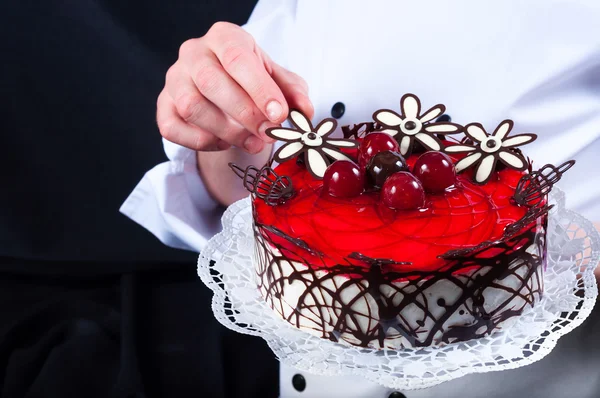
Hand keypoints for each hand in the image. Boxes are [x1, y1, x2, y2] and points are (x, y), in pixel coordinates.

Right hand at [156, 22, 312, 153]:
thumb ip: (292, 92)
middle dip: (245, 114)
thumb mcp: (277, 79)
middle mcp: (194, 53)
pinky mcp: (163, 106)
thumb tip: (305, 110)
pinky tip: (225, 143)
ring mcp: (174, 80)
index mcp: (224, 37)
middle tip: (269, 134)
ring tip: (254, 142)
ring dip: (227, 132)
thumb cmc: (251, 80)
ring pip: (192, 107)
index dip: (259, 88)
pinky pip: (174, 128)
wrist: (224, 89)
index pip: (237, 58)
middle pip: (211, 82)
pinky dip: (202, 141)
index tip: (279, 114)